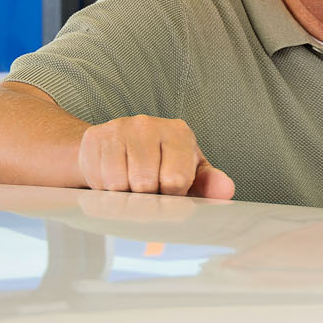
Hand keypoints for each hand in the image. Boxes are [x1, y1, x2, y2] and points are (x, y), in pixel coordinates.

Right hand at [76, 115, 234, 197]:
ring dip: (125, 195)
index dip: (172, 196)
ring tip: (131, 185)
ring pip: (119, 184)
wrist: (119, 149)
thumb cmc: (162, 165)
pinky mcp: (95, 137)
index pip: (175, 180)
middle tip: (149, 190)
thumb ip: (209, 183)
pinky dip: (106, 189)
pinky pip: (99, 179)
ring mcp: (120, 128)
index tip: (171, 192)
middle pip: (145, 183)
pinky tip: (113, 180)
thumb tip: (226, 191)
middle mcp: (149, 125)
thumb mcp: (190, 173)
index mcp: (179, 133)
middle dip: (147, 197)